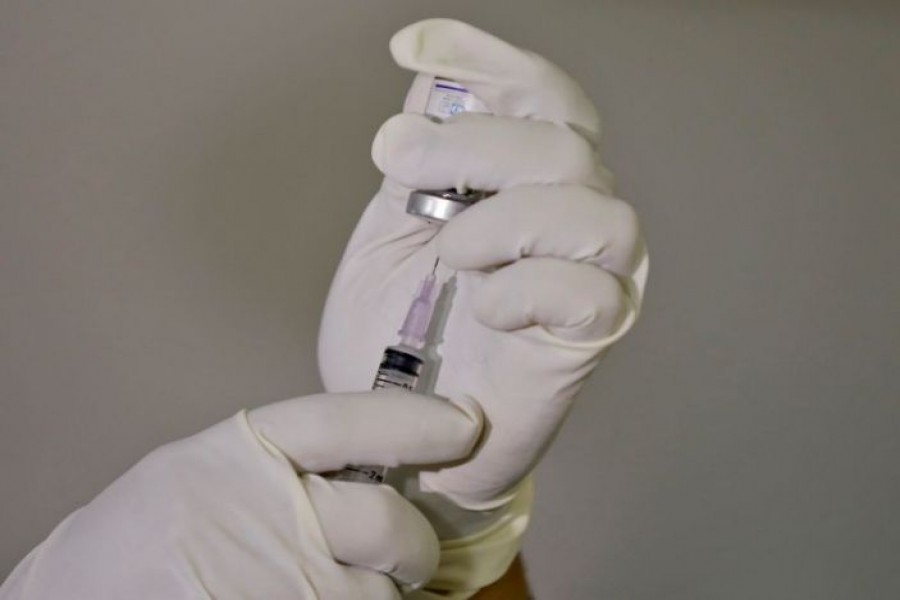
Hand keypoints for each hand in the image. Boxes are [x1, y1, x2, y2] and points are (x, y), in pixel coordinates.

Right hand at [0, 392, 480, 599]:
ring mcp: (270, 583)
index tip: (466, 426)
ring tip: (320, 585)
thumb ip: (282, 463)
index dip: (415, 421)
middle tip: (408, 550)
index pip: (346, 420)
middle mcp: (259, 513)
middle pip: (385, 521)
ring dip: (373, 594)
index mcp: (238, 452)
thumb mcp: (201, 471)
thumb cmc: (141, 540)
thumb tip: (381, 466)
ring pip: (376, 595)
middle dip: (412, 542)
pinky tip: (308, 599)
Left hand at [319, 19, 647, 509]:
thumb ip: (417, 162)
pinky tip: (483, 308)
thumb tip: (429, 77)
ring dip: (506, 218)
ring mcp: (593, 279)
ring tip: (450, 254)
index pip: (540, 96)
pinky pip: (591, 293)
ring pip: (595, 208)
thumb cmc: (398, 334)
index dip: (488, 59)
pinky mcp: (591, 340)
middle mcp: (573, 218)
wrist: (400, 434)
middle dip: (474, 142)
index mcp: (528, 183)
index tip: (413, 48)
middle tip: (398, 160)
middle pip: (564, 141)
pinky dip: (524, 289)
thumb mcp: (389, 232)